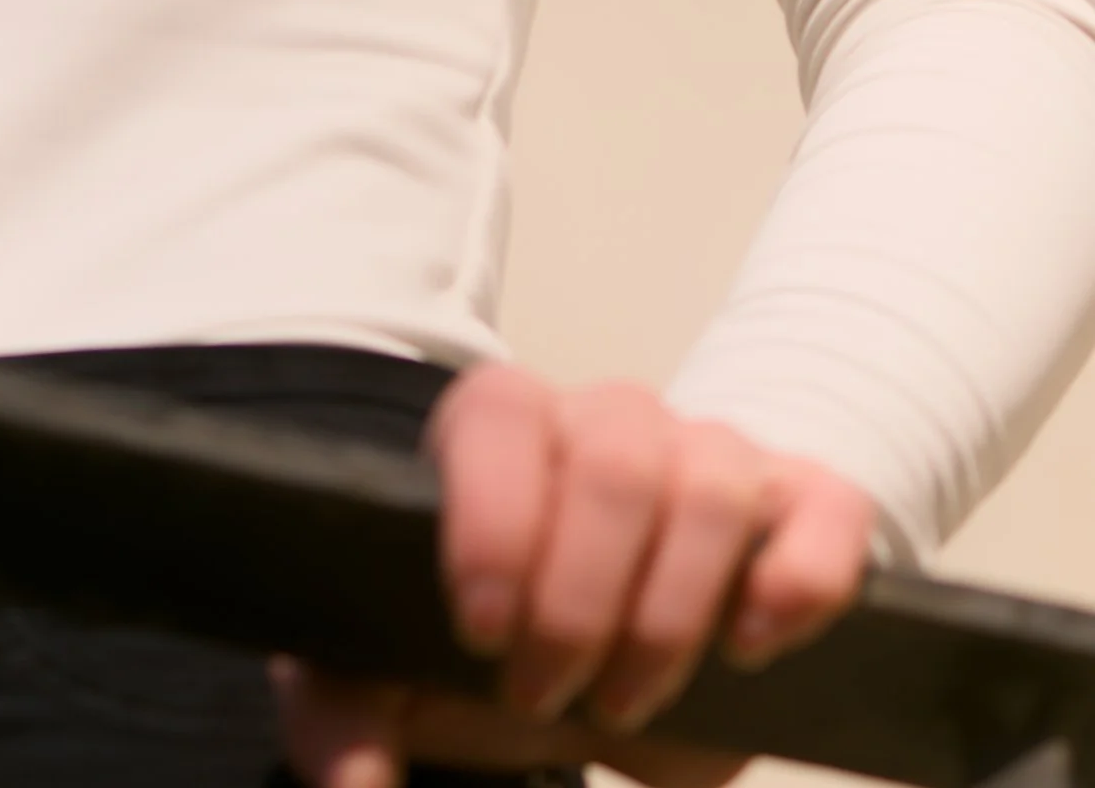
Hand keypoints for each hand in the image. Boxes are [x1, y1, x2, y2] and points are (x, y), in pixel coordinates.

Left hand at [271, 363, 875, 787]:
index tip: (483, 633)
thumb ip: (342, 718)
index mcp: (499, 427)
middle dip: (583, 600)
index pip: (502, 417)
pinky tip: (752, 643)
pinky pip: (826, 507)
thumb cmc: (478, 656)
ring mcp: (707, 452)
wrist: (575, 669)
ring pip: (712, 480)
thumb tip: (352, 787)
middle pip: (616, 458)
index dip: (497, 521)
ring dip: (671, 613)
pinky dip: (802, 574)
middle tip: (548, 694)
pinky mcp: (796, 508)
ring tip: (630, 700)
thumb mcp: (385, 678)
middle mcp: (604, 418)